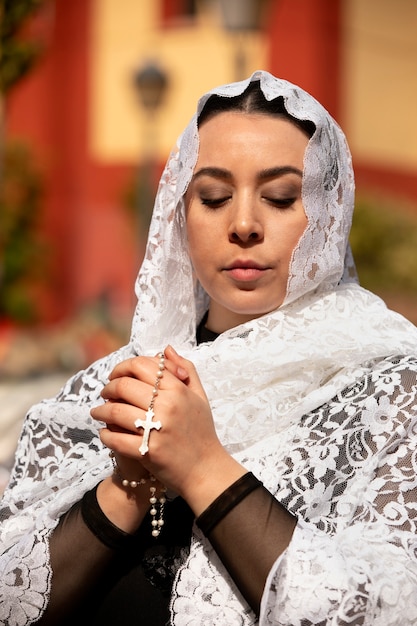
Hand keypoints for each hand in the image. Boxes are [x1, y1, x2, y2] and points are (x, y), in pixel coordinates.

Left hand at [91, 346, 241, 512]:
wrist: (205, 469)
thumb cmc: (201, 431)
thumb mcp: (199, 396)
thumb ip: (185, 369)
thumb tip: (166, 349)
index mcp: (178, 389)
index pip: (141, 366)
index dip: (122, 367)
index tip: (116, 376)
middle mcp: (167, 405)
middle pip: (124, 386)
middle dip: (108, 388)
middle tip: (105, 393)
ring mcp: (157, 429)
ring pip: (115, 411)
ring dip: (100, 410)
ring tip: (98, 412)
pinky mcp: (148, 451)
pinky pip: (116, 438)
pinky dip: (105, 435)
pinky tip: (104, 433)